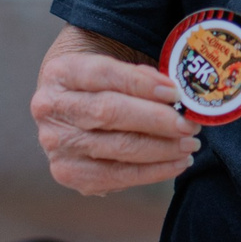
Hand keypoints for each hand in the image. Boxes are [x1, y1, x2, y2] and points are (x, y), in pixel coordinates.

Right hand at [32, 26, 199, 195]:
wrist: (72, 105)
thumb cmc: (106, 82)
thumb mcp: (118, 64)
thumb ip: (143, 75)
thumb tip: (176, 95)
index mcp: (62, 72)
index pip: (104, 74)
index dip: (142, 84)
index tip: (176, 92)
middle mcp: (51, 108)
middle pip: (109, 113)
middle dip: (157, 121)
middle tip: (190, 125)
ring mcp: (56, 143)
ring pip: (116, 148)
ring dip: (161, 149)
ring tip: (190, 145)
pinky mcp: (67, 172)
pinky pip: (115, 177)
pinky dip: (152, 172)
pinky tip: (176, 163)